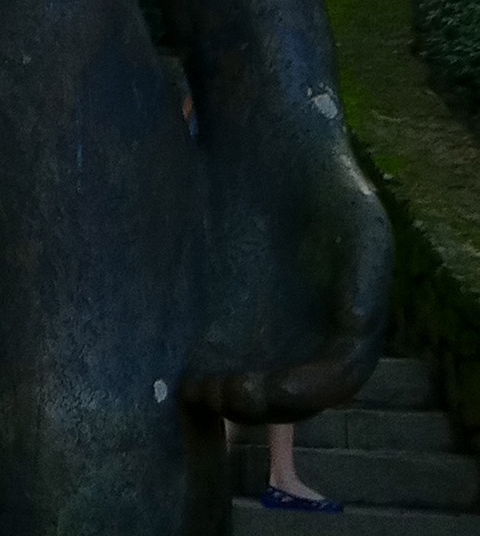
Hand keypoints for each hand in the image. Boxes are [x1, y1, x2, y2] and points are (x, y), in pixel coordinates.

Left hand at [182, 101, 392, 421]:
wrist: (269, 137)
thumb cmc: (321, 177)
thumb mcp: (357, 214)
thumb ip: (364, 269)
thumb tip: (355, 323)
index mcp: (348, 323)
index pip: (337, 378)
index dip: (310, 391)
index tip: (276, 388)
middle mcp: (307, 337)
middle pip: (291, 397)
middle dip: (262, 405)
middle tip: (229, 392)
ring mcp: (264, 330)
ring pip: (252, 389)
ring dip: (228, 404)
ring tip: (201, 391)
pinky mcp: (220, 314)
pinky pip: (214, 358)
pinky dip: (202, 378)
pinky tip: (179, 377)